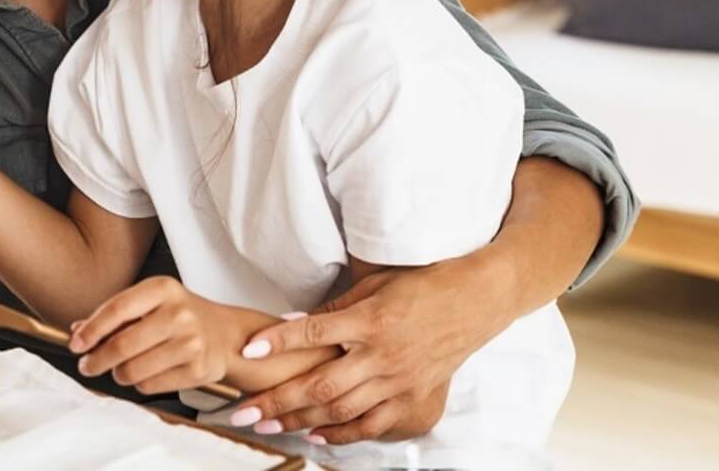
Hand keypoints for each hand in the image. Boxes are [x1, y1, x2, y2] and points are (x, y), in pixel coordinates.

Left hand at [67, 276, 234, 394]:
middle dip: (96, 360)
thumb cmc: (180, 316)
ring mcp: (191, 342)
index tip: (75, 344)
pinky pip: (150, 386)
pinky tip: (145, 374)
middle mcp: (179, 313)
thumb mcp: (150, 303)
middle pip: (122, 344)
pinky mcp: (198, 370)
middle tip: (87, 365)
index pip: (117, 309)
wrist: (225, 333)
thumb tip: (77, 331)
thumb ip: (114, 316)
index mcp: (163, 288)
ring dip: (118, 374)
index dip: (91, 330)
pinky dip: (140, 384)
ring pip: (133, 370)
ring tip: (120, 369)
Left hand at [234, 258, 513, 443]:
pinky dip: (341, 433)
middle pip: (321, 383)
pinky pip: (371, 424)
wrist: (475, 301)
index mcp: (371, 319)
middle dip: (278, 400)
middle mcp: (383, 354)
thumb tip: (291, 324)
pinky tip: (314, 435)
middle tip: (243, 412)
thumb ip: (335, 309)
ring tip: (266, 427)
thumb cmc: (421, 284)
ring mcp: (399, 380)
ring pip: (340, 409)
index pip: (315, 331)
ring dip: (299, 421)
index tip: (249, 350)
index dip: (280, 341)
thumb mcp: (375, 285)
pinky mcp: (413, 398)